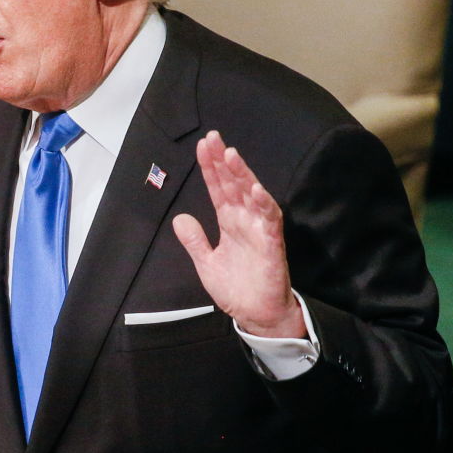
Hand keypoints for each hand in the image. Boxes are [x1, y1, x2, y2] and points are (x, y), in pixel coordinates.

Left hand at [172, 130, 305, 338]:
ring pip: (251, 195)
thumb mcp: (206, 262)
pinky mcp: (271, 244)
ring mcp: (259, 229)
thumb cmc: (236, 288)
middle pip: (233, 184)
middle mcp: (244, 220)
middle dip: (223, 161)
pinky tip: (254, 188)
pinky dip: (263, 203)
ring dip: (242, 175)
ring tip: (230, 155)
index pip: (218, 188)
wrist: (256, 315)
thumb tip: (180, 218)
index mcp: (229, 221)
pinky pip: (269, 220)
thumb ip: (194, 240)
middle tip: (213, 138)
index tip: (202, 146)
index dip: (210, 168)